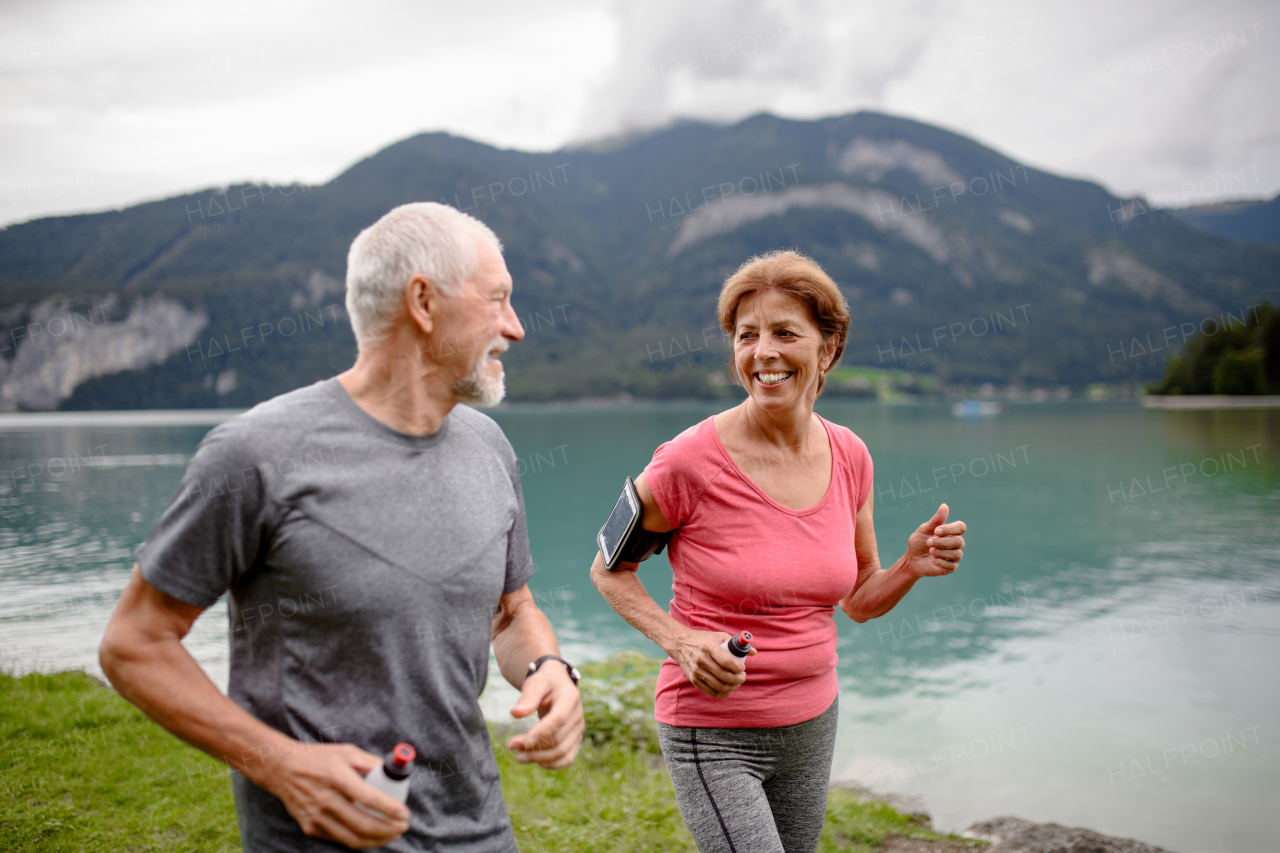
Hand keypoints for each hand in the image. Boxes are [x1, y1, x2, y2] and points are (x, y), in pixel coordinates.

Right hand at [258, 741, 408, 848]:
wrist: (281, 769)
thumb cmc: (318, 758)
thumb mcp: (346, 752)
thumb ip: (370, 762)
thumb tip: (392, 773)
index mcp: (337, 777)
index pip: (368, 797)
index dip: (390, 808)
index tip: (405, 813)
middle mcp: (326, 799)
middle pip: (363, 824)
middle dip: (388, 829)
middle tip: (403, 826)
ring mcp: (316, 817)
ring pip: (352, 838)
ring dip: (377, 840)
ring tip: (392, 835)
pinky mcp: (310, 827)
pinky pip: (339, 839)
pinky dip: (358, 841)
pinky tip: (371, 836)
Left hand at [507, 662, 583, 768]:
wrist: (556, 684)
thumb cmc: (544, 682)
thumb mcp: (536, 683)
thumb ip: (528, 697)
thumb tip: (516, 713)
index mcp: (570, 698)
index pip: (559, 719)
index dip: (541, 732)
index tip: (520, 741)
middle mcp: (577, 715)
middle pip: (558, 739)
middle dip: (533, 747)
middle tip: (511, 746)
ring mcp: (578, 729)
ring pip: (562, 752)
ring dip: (540, 758)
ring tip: (519, 756)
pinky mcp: (575, 739)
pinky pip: (568, 758)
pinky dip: (553, 764)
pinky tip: (537, 762)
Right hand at [670, 629, 753, 697]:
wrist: (680, 644)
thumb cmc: (704, 640)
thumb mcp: (718, 636)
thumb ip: (735, 644)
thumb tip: (753, 652)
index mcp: (708, 647)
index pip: (726, 661)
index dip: (738, 667)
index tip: (743, 668)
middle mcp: (701, 659)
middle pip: (725, 676)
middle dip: (739, 679)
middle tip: (743, 676)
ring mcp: (696, 671)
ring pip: (720, 686)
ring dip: (732, 687)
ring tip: (737, 682)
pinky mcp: (694, 680)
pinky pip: (712, 692)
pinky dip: (723, 693)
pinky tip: (728, 688)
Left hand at [905, 503, 965, 577]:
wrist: (912, 559)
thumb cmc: (919, 542)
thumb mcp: (925, 529)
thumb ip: (936, 520)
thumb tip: (944, 506)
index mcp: (951, 532)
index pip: (961, 527)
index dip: (951, 529)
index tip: (936, 531)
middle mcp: (956, 544)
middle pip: (959, 541)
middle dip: (942, 542)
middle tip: (928, 542)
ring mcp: (955, 556)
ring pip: (957, 554)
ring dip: (941, 552)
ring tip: (930, 551)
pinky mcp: (951, 568)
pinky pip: (952, 565)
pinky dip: (941, 562)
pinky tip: (933, 560)